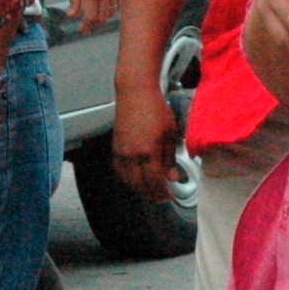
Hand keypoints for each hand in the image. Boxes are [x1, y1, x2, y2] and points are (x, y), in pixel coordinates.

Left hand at [68, 0, 122, 30]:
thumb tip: (72, 15)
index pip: (90, 16)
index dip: (86, 26)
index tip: (83, 30)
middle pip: (102, 17)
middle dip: (94, 23)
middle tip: (87, 24)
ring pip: (111, 12)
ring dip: (103, 16)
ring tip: (95, 15)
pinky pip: (118, 4)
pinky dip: (111, 8)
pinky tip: (105, 6)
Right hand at [111, 77, 180, 201]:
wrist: (135, 93)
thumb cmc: (154, 108)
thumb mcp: (170, 133)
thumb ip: (170, 158)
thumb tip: (172, 176)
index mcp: (148, 150)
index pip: (154, 181)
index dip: (162, 192)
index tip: (169, 195)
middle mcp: (132, 154)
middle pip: (140, 184)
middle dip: (151, 194)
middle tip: (161, 196)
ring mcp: (122, 151)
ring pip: (128, 180)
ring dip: (139, 188)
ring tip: (150, 190)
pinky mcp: (115, 147)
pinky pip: (119, 170)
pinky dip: (128, 178)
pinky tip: (136, 178)